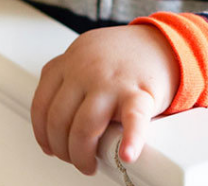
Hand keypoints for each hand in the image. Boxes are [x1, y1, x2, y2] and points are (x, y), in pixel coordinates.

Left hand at [31, 25, 178, 174]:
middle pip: (59, 119)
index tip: (49, 146)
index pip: (42, 103)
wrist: (165, 42)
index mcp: (70, 61)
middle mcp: (86, 70)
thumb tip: (53, 119)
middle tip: (72, 158)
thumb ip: (68, 77)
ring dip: (82, 155)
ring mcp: (112, 81)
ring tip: (89, 164)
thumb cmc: (126, 56)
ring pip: (84, 127)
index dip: (42, 132)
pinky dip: (130, 141)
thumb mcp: (87, 53)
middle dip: (62, 148)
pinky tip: (127, 154)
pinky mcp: (140, 93)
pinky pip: (132, 121)